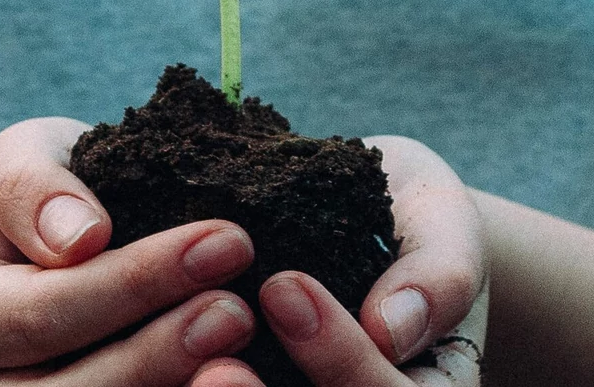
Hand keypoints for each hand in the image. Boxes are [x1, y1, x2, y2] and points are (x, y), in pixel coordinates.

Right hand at [0, 117, 258, 385]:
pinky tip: (232, 376)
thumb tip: (80, 237)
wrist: (33, 246)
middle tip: (238, 310)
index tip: (225, 240)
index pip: (43, 313)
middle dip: (161, 353)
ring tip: (241, 350)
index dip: (136, 282)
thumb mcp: (19, 159)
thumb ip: (32, 187)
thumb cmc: (33, 195)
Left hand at [188, 135, 487, 386]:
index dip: (342, 361)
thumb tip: (391, 328)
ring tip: (187, 375)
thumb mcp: (444, 229)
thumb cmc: (418, 223)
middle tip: (216, 371)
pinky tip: (149, 365)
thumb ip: (438, 275)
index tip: (285, 287)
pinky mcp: (244, 383)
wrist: (374, 223)